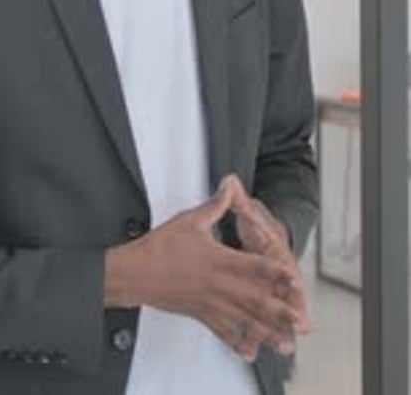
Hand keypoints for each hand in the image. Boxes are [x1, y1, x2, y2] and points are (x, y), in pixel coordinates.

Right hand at [104, 185, 301, 360]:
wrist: (134, 272)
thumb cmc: (160, 246)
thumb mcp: (190, 219)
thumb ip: (215, 204)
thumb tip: (230, 185)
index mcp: (218, 260)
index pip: (254, 267)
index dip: (276, 273)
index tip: (294, 279)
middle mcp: (218, 285)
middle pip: (254, 300)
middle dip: (280, 311)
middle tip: (300, 321)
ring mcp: (210, 303)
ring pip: (243, 320)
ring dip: (266, 332)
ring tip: (285, 343)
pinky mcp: (200, 314)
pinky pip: (223, 331)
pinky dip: (238, 341)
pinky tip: (250, 351)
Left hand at [218, 174, 311, 360]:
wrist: (262, 233)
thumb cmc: (254, 223)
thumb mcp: (247, 210)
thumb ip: (236, 199)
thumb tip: (230, 180)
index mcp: (272, 247)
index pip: (280, 260)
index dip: (287, 271)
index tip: (296, 283)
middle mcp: (273, 270)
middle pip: (285, 291)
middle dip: (294, 307)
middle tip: (302, 324)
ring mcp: (268, 286)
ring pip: (275, 309)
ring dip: (279, 326)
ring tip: (285, 345)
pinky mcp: (259, 299)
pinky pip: (258, 319)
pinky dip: (256, 335)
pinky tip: (253, 351)